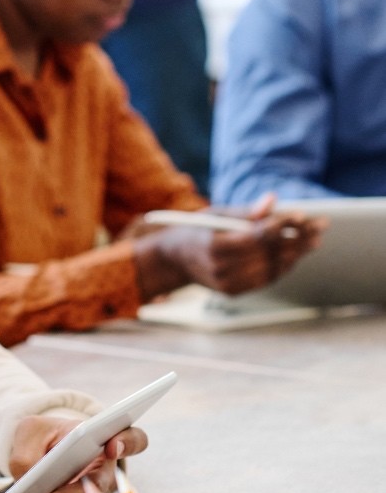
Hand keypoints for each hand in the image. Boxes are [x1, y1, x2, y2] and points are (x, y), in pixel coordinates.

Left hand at [7, 415, 148, 492]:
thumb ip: (29, 451)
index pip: (132, 439)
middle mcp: (104, 471)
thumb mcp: (31, 431)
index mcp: (103, 440)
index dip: (127, 444)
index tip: (112, 448)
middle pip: (98, 488)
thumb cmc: (43, 434)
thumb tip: (28, 478)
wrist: (39, 448)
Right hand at [134, 196, 323, 299]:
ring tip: (314, 239)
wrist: (172, 260)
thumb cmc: (196, 230)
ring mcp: (228, 284)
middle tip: (319, 225)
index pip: (257, 236)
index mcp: (214, 247)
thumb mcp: (215, 214)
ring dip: (297, 253)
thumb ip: (245, 211)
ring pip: (273, 269)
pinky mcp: (234, 292)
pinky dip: (284, 265)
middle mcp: (221, 270)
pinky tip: (296, 253)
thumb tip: (272, 200)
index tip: (301, 214)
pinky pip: (267, 279)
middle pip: (269, 254)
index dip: (281, 225)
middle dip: (297, 238)